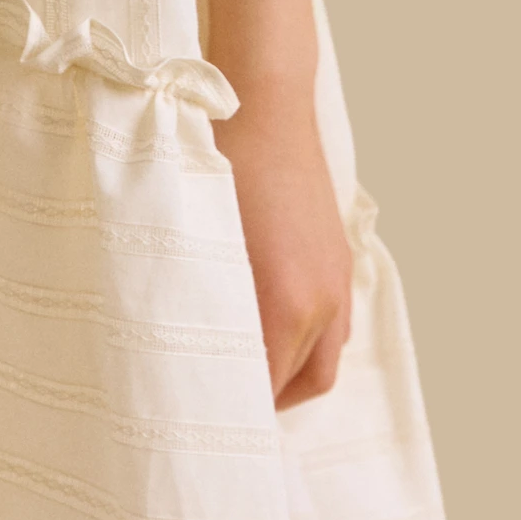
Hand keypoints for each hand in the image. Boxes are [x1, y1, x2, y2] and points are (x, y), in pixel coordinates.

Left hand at [214, 87, 353, 409]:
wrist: (264, 101)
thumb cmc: (221, 164)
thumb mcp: (200, 241)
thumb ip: (202, 303)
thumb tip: (180, 349)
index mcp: (286, 304)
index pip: (266, 388)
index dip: (235, 408)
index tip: (204, 418)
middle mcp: (323, 301)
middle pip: (303, 383)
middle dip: (266, 401)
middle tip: (221, 404)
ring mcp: (338, 279)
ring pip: (325, 358)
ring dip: (292, 374)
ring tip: (246, 373)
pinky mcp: (340, 258)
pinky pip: (336, 325)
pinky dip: (310, 342)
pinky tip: (273, 329)